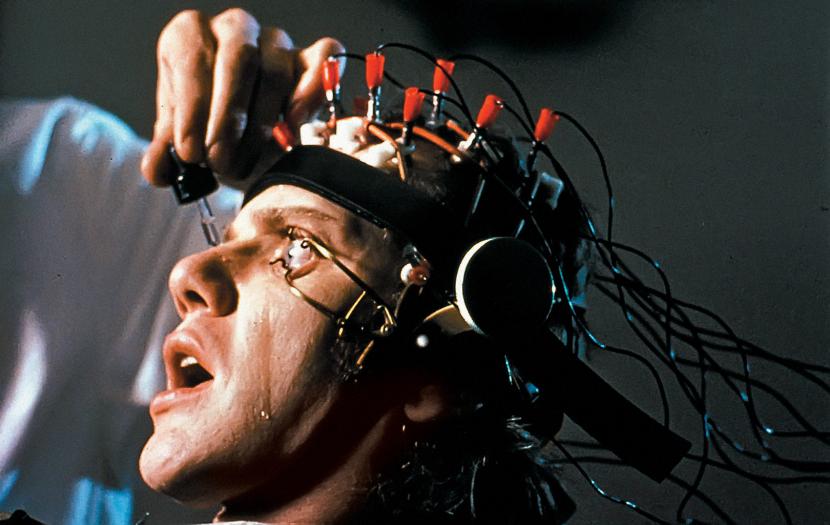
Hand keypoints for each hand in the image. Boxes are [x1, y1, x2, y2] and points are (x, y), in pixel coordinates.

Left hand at [141, 8, 343, 186]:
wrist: (244, 145)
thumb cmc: (208, 134)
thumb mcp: (183, 142)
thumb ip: (166, 154)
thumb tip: (158, 170)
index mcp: (190, 37)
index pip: (192, 57)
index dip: (191, 108)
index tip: (190, 152)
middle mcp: (233, 29)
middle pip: (239, 58)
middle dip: (228, 118)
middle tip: (219, 161)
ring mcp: (276, 42)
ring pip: (276, 70)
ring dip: (261, 124)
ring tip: (243, 164)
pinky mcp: (312, 59)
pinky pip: (323, 58)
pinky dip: (311, 91)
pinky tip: (292, 125)